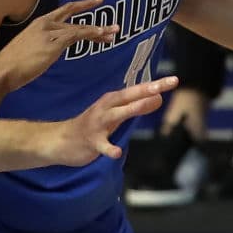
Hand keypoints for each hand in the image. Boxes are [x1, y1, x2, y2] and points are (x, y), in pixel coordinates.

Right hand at [0, 0, 117, 91]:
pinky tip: (101, 36)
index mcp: (39, 23)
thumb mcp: (30, 49)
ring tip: (113, 33)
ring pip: (79, 27)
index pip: (64, 11)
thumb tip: (51, 49)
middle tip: (109, 17)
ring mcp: (49, 32)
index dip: (81, 5)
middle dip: (92, 13)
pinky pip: (76, 35)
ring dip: (98, 30)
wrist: (2, 71)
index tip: (96, 1)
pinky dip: (90, 34)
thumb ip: (42, 45)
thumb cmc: (12, 65)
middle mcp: (45, 24)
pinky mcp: (53, 43)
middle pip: (74, 16)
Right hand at [45, 76, 180, 166]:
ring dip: (132, 109)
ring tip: (148, 103)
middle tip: (162, 86)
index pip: (137, 91)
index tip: (173, 80)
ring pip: (117, 115)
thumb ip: (136, 107)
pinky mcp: (91, 142)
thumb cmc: (91, 127)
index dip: (155, 86)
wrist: (59, 141)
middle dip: (145, 91)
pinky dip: (109, 149)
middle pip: (128, 97)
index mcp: (112, 101)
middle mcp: (105, 108)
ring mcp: (97, 124)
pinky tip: (117, 153)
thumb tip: (158, 98)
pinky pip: (102, 145)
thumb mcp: (115, 115)